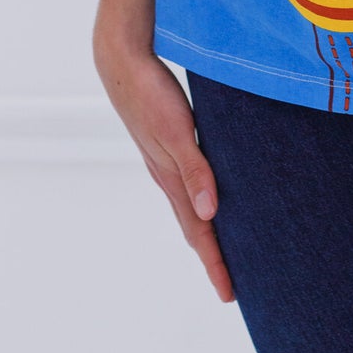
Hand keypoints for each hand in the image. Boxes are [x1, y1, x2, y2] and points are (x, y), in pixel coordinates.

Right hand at [94, 37, 235, 303]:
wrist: (122, 59)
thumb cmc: (150, 92)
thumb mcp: (177, 131)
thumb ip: (195, 169)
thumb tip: (209, 214)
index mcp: (171, 177)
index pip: (199, 231)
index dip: (215, 262)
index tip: (229, 294)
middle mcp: (168, 174)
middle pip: (195, 225)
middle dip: (212, 255)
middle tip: (230, 283)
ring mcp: (165, 158)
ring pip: (190, 205)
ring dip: (207, 230)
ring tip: (223, 248)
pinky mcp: (167, 140)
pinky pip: (188, 181)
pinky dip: (201, 199)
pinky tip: (209, 196)